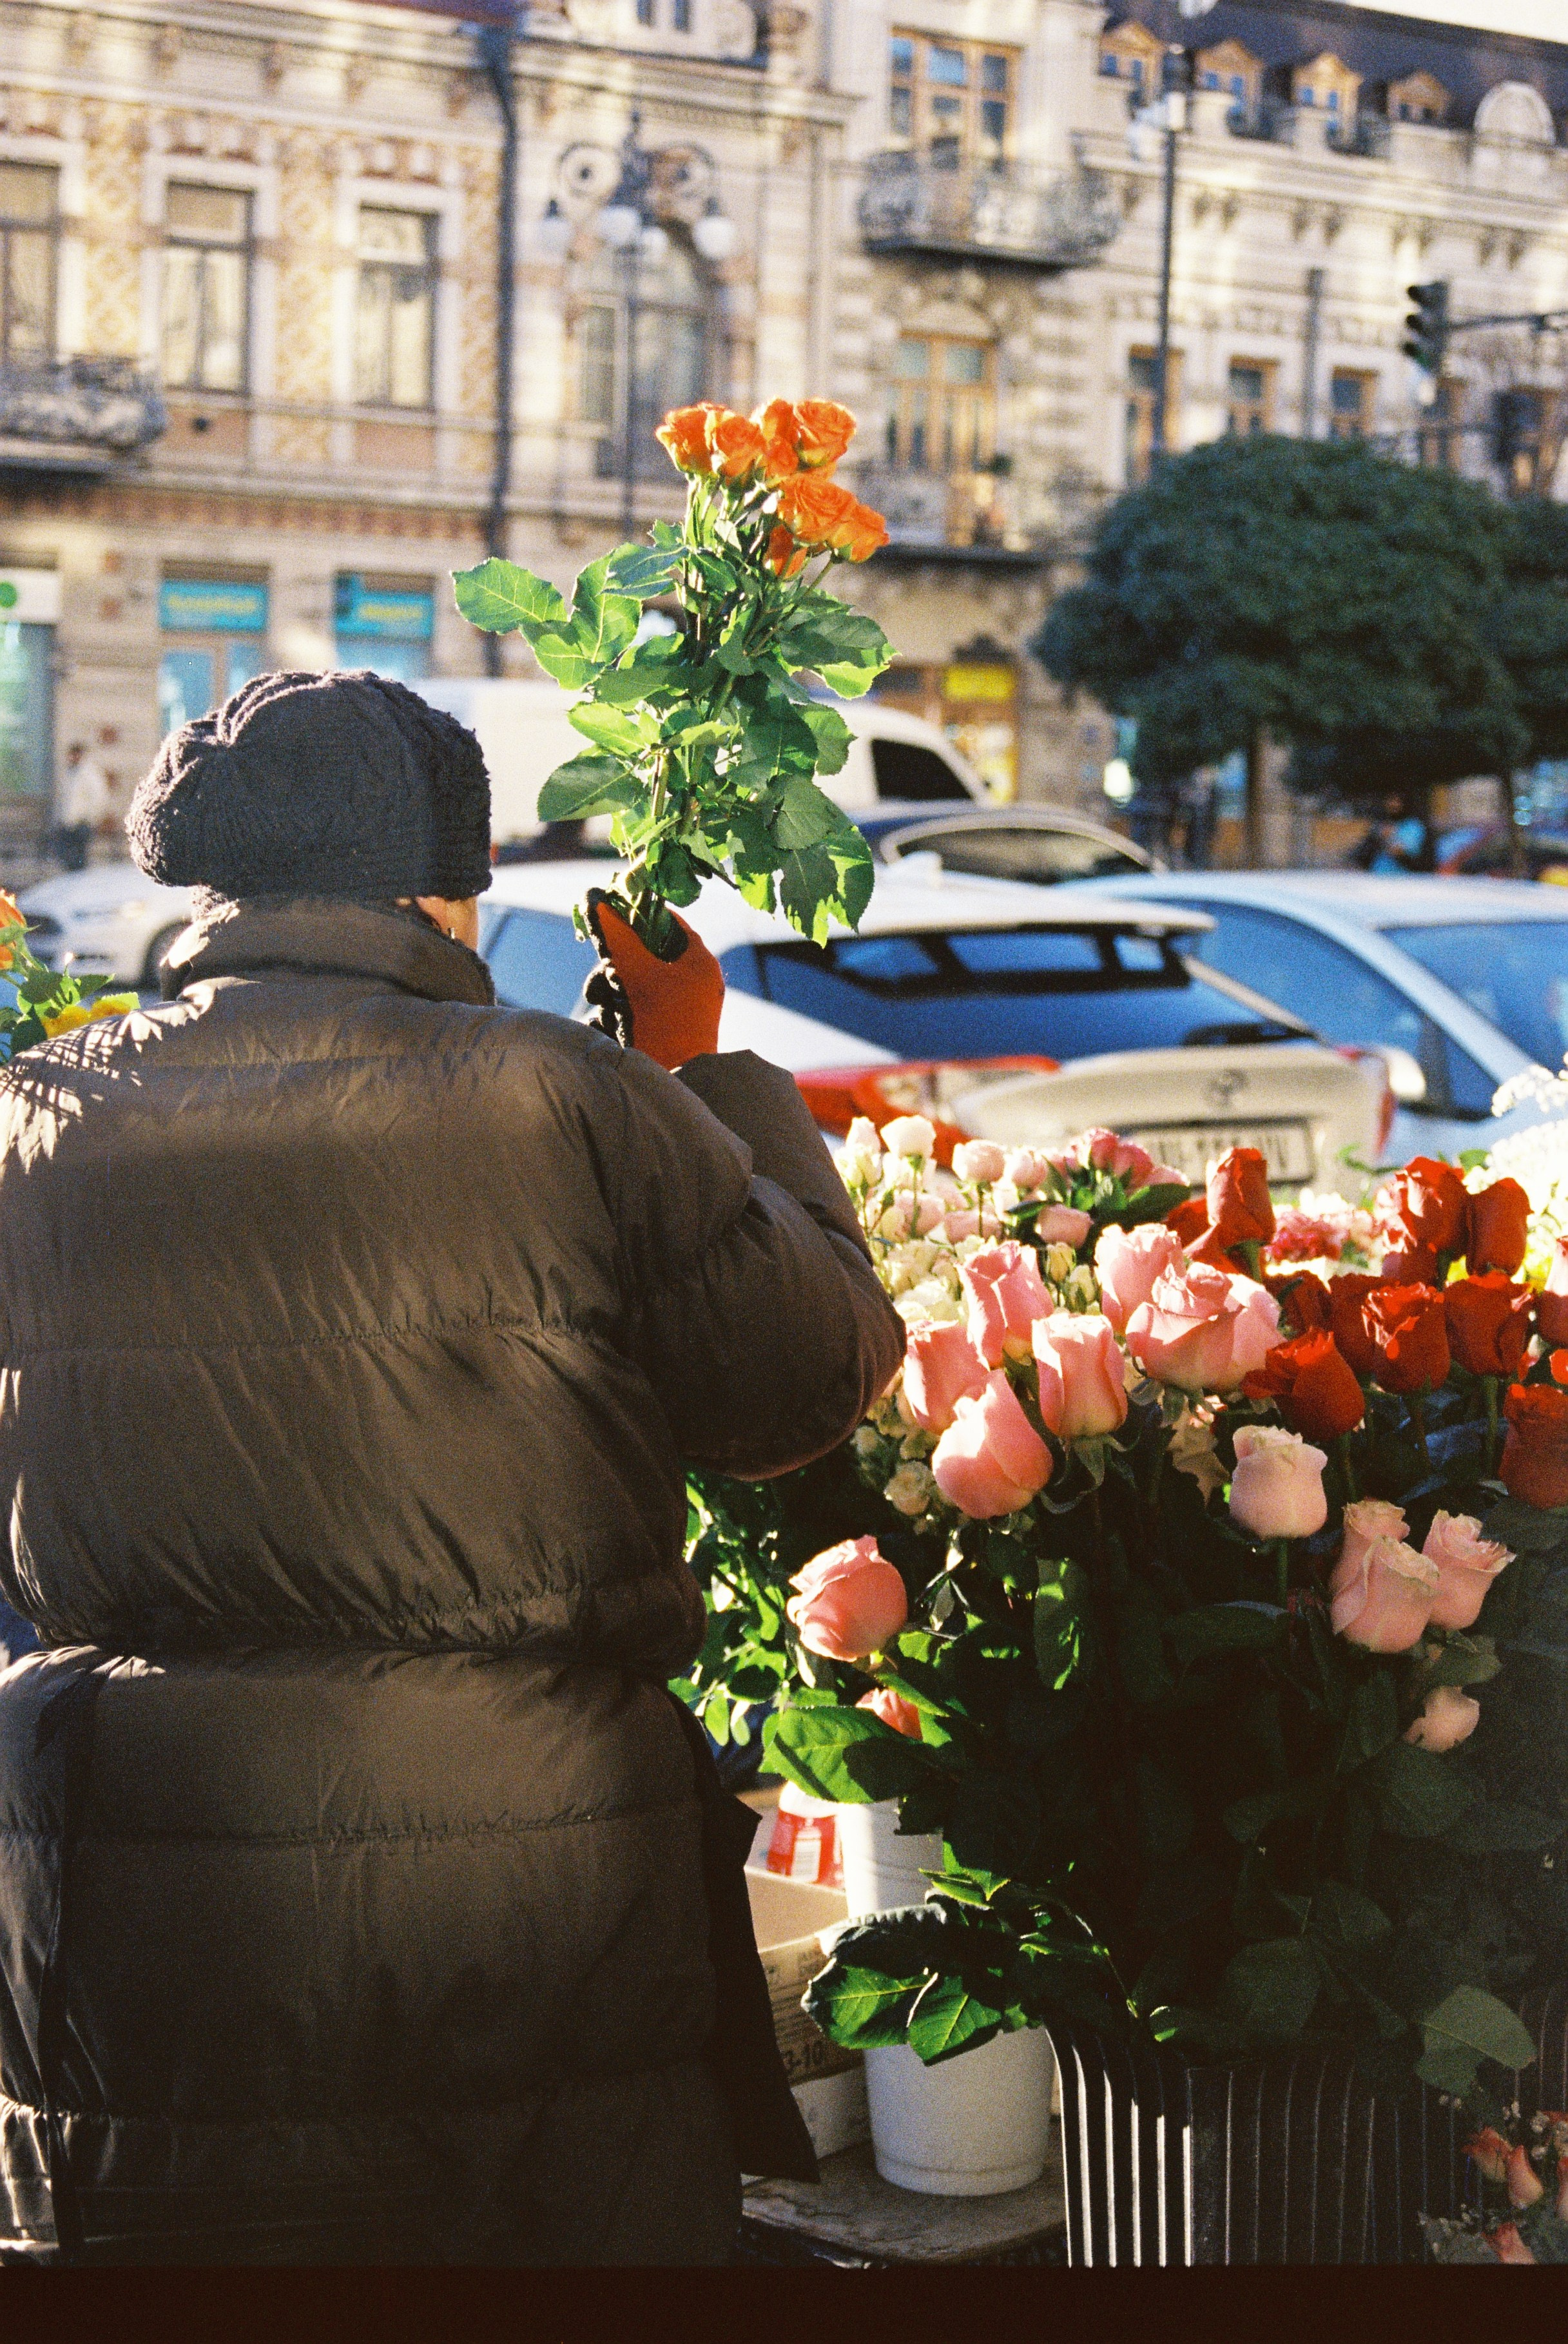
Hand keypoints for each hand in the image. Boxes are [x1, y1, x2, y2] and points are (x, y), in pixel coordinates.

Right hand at [586, 893, 724, 1070]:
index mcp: (698, 962)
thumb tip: (598, 901)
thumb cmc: (668, 1025)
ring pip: (629, 982)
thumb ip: (619, 937)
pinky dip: (615, 1015)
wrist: (677, 1081)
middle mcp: (690, 982)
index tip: (611, 911)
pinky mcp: (657, 1030)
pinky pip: (628, 1009)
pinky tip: (611, 1025)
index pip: (669, 922)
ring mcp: (674, 1008)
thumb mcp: (640, 975)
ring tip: (607, 1005)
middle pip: (643, 954)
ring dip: (609, 990)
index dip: (639, 913)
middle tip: (608, 971)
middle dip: (616, 964)